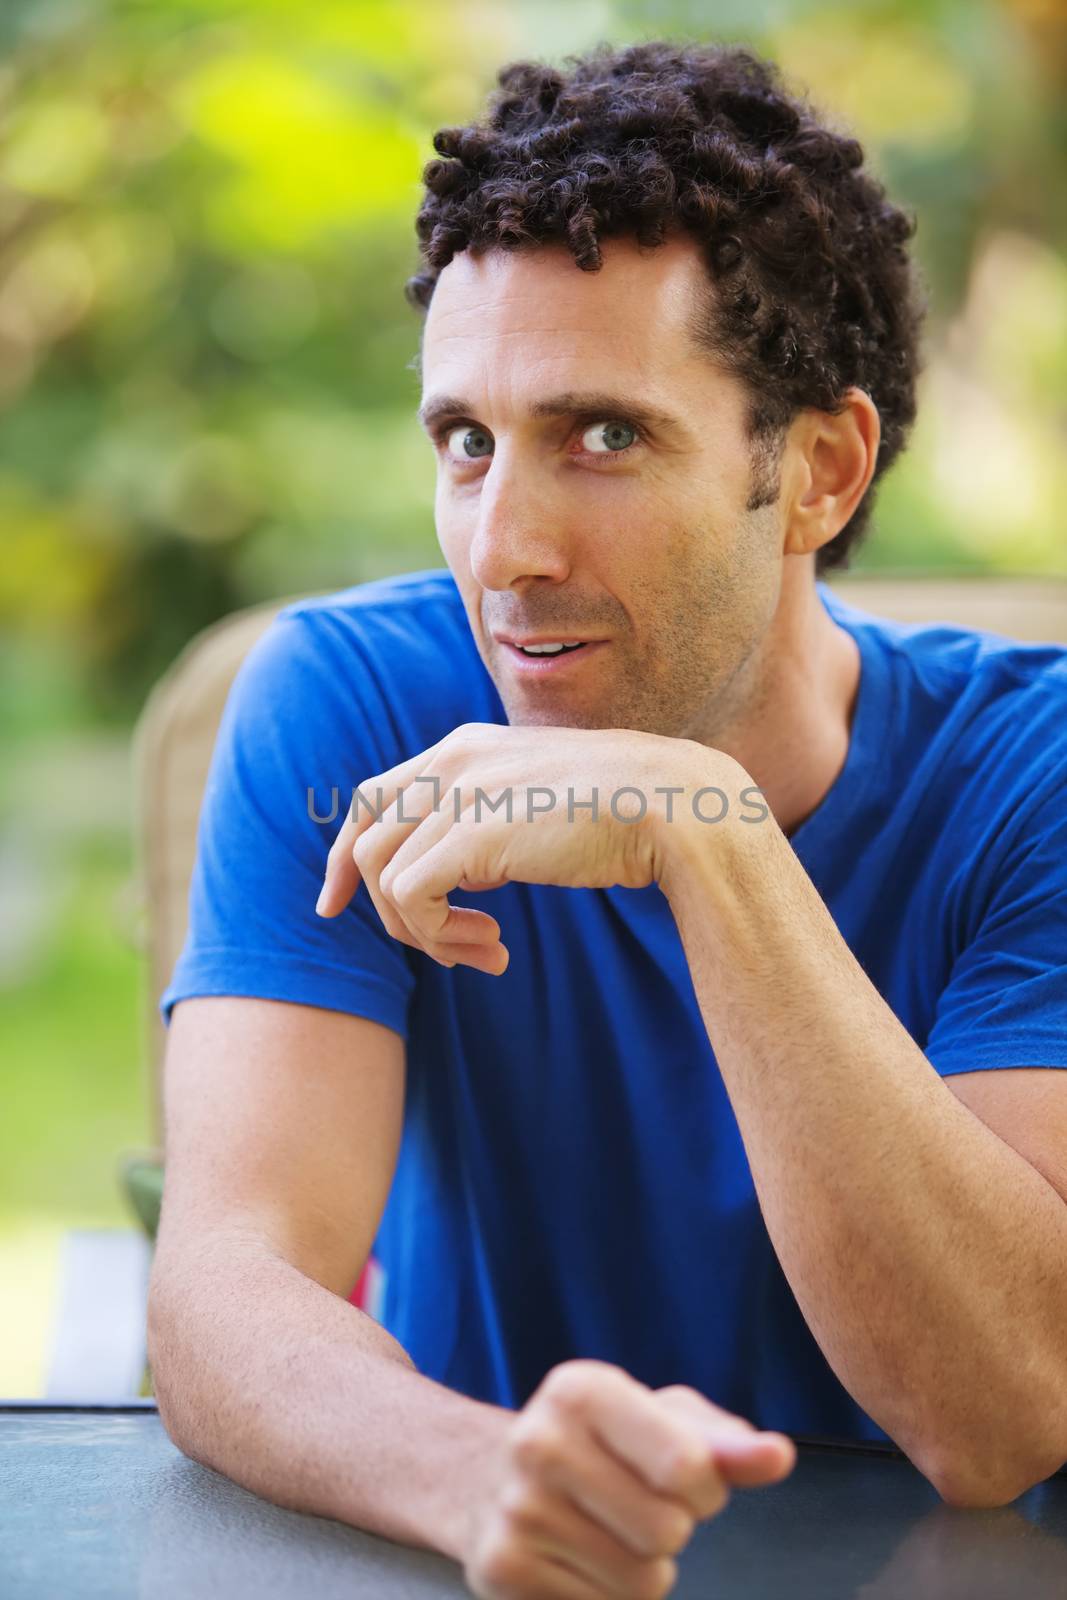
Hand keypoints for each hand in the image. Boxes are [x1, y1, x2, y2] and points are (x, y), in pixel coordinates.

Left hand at [315, 722, 749, 972]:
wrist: (674, 808)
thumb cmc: (624, 813)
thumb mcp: (540, 803)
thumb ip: (493, 819)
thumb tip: (464, 869)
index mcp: (465, 747)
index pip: (374, 797)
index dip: (345, 852)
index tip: (336, 903)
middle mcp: (452, 761)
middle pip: (365, 838)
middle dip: (376, 903)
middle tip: (434, 947)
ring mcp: (459, 794)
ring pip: (383, 877)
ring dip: (424, 932)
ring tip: (483, 950)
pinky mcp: (471, 836)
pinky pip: (410, 898)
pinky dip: (439, 936)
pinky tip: (494, 947)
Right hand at [462, 1358, 795, 1598]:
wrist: (486, 1480)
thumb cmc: (597, 1446)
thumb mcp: (656, 1421)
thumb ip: (723, 1442)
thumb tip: (778, 1457)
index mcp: (581, 1389)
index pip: (687, 1466)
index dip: (705, 1488)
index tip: (682, 1477)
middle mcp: (538, 1442)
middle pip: (667, 1532)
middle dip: (671, 1530)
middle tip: (633, 1506)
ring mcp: (516, 1510)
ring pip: (642, 1583)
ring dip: (644, 1571)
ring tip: (606, 1534)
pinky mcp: (501, 1571)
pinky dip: (607, 1599)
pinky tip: (577, 1561)